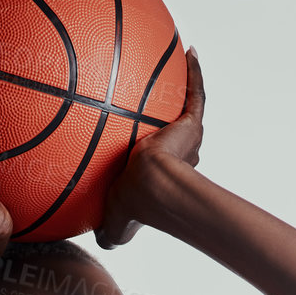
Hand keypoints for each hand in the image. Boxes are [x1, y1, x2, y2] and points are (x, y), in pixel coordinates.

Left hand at [94, 46, 204, 250]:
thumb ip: (108, 231)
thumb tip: (100, 243)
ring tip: (177, 64)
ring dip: (185, 87)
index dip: (154, 155)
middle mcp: (179, 157)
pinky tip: (188, 51)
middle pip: (175, 134)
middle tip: (157, 102)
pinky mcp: (191, 125)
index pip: (160, 163)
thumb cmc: (134, 207)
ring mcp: (187, 139)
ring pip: (186, 109)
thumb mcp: (115, 226)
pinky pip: (195, 92)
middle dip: (170, 121)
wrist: (151, 187)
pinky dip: (195, 72)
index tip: (144, 144)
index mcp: (162, 177)